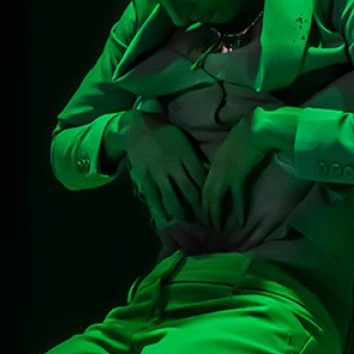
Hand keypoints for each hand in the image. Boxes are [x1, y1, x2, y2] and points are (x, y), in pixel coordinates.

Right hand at [121, 113, 208, 228]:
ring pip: (172, 197)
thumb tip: (212, 172)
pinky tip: (166, 221)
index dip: (208, 194)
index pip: (201, 178)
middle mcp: (173, 165)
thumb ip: (196, 157)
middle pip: (189, 190)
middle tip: (207, 222)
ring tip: (189, 226)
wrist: (138, 127)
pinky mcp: (145, 177)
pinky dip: (160, 210)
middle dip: (199, 208)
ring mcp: (157, 172)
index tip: (215, 206)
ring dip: (182, 213)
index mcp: (186, 154)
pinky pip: (153, 197)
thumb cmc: (166, 134)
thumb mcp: (185, 141)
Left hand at [200, 115, 273, 230]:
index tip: (202, 214)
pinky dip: (238, 209)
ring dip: (215, 216)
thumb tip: (225, 170)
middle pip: (205, 196)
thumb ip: (225, 161)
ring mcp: (225, 173)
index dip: (202, 201)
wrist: (256, 128)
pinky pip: (236, 197)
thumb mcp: (231, 149)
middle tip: (205, 228)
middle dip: (204, 213)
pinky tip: (241, 221)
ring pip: (215, 200)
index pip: (203, 186)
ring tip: (216, 229)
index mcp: (213, 162)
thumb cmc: (247, 135)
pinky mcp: (238, 175)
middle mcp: (215, 169)